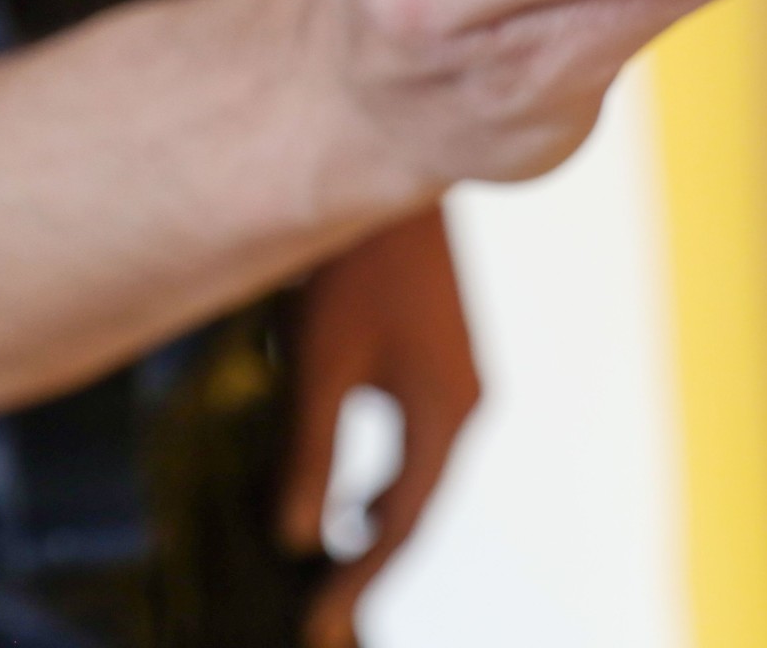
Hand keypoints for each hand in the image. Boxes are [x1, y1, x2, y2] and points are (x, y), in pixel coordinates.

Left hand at [279, 206, 478, 647]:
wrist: (401, 164)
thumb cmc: (362, 261)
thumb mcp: (324, 362)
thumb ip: (314, 452)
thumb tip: (301, 535)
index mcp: (445, 413)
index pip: (400, 524)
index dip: (358, 582)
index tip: (320, 628)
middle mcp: (465, 402)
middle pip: (419, 506)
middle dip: (374, 565)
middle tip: (327, 618)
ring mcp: (459, 376)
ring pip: (420, 474)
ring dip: (382, 524)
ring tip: (338, 574)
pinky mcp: (442, 355)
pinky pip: (418, 442)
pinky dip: (388, 482)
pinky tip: (354, 497)